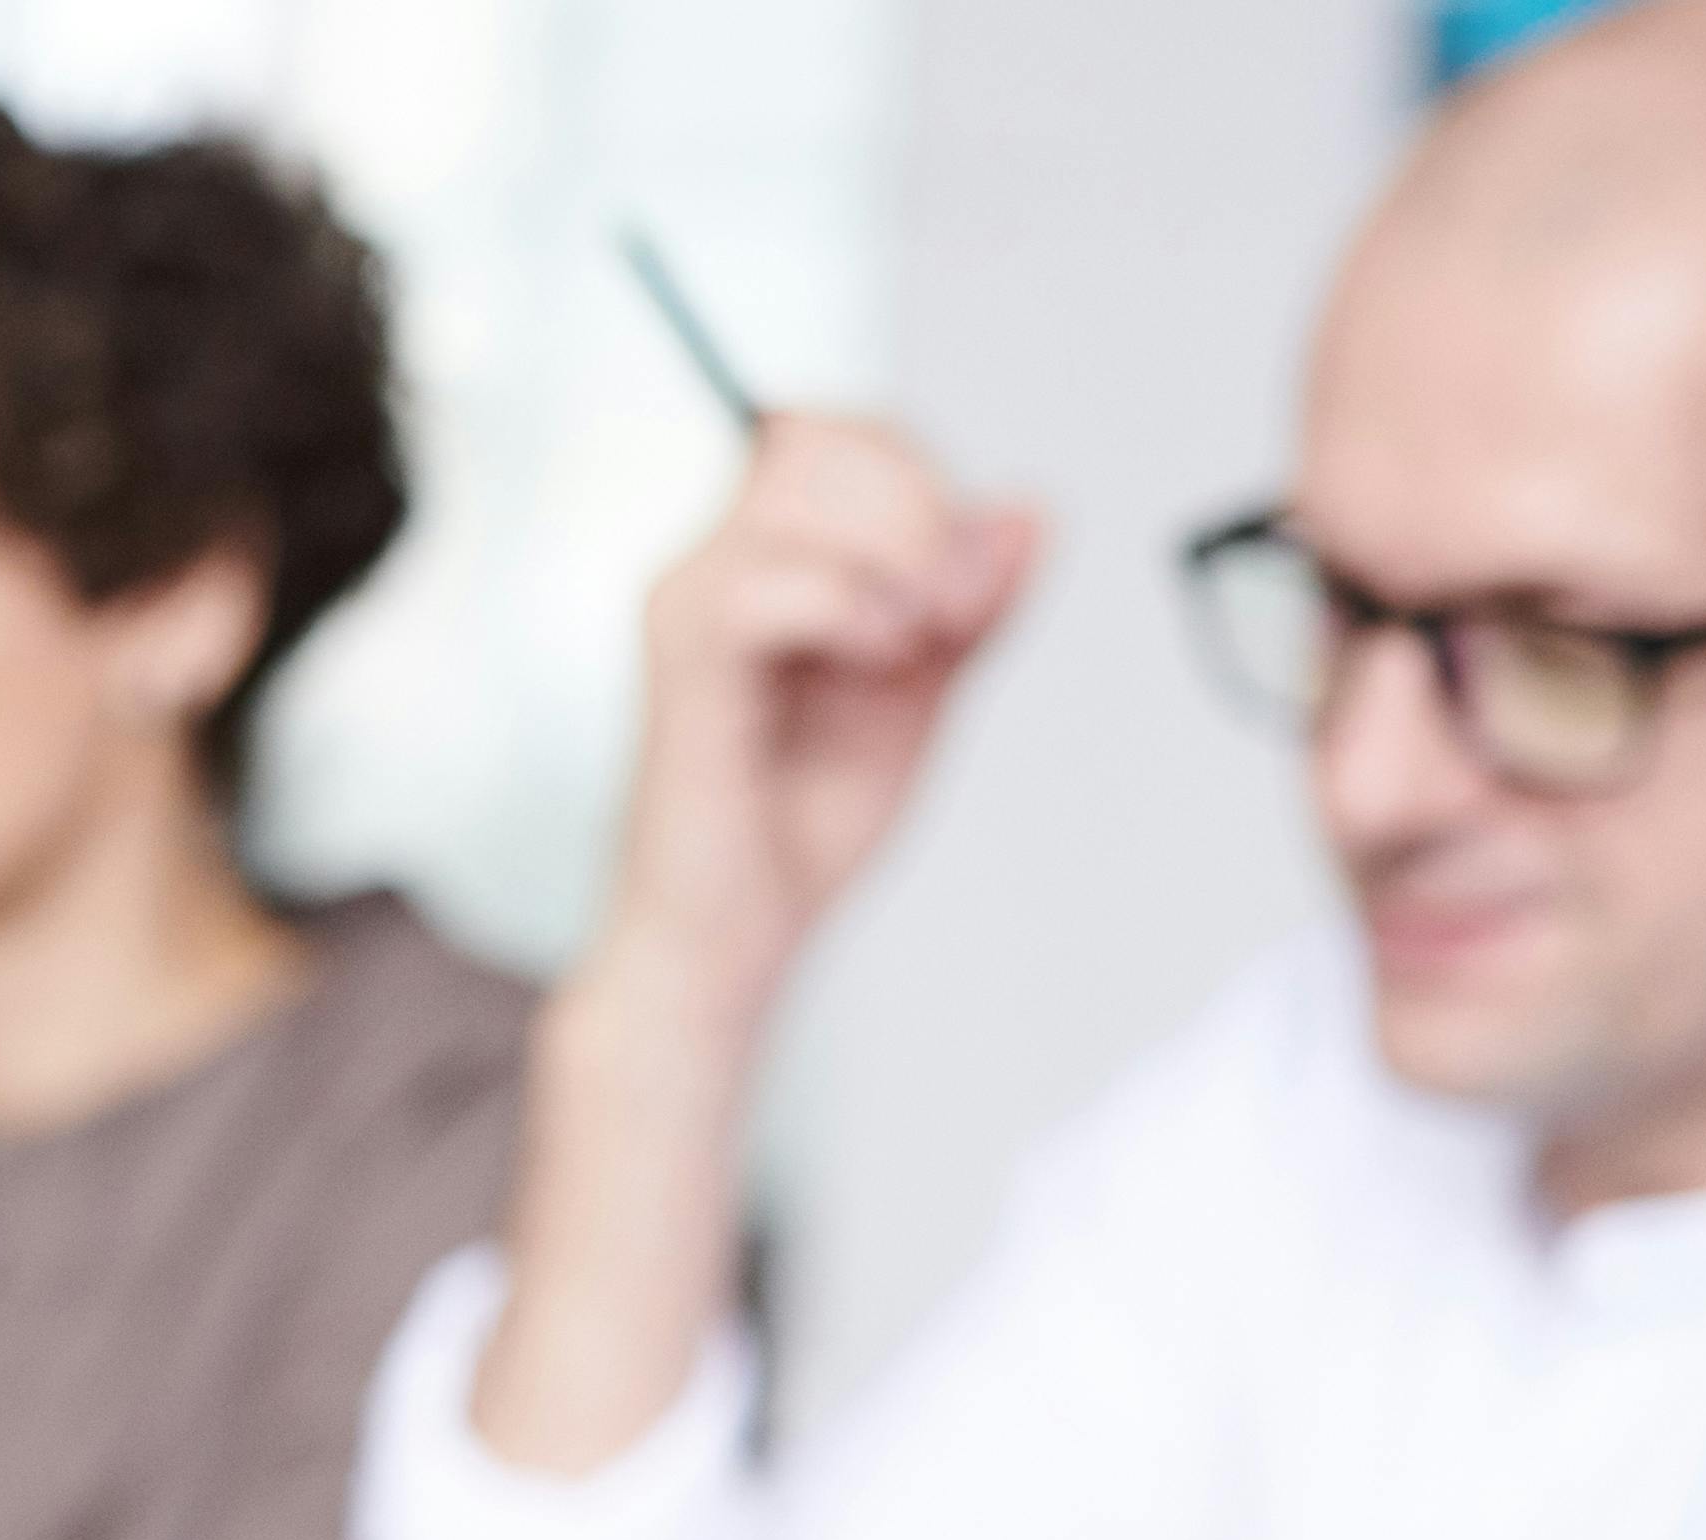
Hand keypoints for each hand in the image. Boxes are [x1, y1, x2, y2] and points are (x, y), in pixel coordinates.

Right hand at [595, 416, 1040, 1030]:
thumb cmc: (795, 822)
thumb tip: (1025, 510)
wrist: (733, 935)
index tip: (971, 588)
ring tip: (917, 644)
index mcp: (768, 560)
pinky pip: (763, 578)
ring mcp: (689, 604)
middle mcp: (715, 562)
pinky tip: (877, 663)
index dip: (925, 481)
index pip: (846, 438)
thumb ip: (973, 604)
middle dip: (918, 507)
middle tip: (957, 611)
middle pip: (823, 438)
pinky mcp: (680, 661)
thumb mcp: (919, 691)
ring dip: (893, 553)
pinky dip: (845, 606)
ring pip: (796, 487)